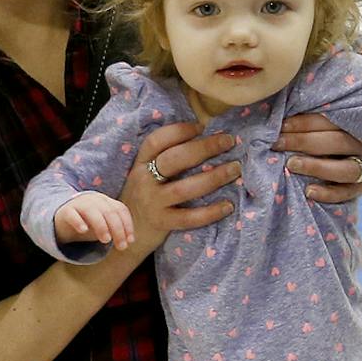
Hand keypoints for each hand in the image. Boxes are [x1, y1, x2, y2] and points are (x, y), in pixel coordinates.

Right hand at [56, 192, 134, 249]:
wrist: (63, 219)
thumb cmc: (88, 223)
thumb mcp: (104, 224)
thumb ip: (115, 229)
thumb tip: (128, 241)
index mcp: (106, 201)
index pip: (120, 209)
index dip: (127, 225)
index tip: (130, 241)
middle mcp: (94, 200)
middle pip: (109, 212)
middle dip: (118, 229)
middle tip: (121, 246)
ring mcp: (79, 204)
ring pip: (92, 211)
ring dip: (101, 226)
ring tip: (106, 240)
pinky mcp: (66, 211)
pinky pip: (72, 215)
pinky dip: (78, 221)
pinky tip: (83, 230)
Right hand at [120, 121, 243, 253]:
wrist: (126, 234)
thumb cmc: (144, 199)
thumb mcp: (144, 176)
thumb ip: (162, 160)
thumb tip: (202, 138)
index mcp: (140, 164)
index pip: (156, 141)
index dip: (179, 130)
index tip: (202, 126)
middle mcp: (143, 181)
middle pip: (173, 159)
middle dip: (204, 147)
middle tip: (228, 141)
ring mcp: (151, 203)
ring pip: (184, 188)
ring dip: (213, 177)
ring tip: (235, 169)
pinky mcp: (161, 223)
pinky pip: (188, 218)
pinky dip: (210, 212)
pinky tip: (228, 206)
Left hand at [274, 115, 361, 204]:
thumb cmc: (344, 135)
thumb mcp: (336, 124)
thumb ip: (316, 121)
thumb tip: (281, 116)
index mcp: (358, 122)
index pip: (330, 120)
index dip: (304, 122)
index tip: (281, 125)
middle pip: (337, 141)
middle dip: (304, 141)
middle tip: (277, 143)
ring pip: (346, 169)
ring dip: (316, 167)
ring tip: (291, 164)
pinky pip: (347, 193)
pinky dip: (328, 194)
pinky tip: (308, 192)